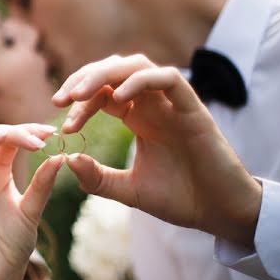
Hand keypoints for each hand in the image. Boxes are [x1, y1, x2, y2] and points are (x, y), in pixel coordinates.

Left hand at [52, 54, 261, 245]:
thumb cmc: (181, 199)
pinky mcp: (193, 109)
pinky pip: (167, 78)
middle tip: (60, 100)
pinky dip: (139, 81)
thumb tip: (68, 159)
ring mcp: (173, 103)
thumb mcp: (129, 190)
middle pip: (114, 70)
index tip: (61, 125)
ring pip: (136, 65)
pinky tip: (117, 98)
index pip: (101, 93)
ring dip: (103, 73)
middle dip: (82, 79)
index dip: (78, 102)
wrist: (220, 213)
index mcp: (139, 118)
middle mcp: (154, 105)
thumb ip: (98, 177)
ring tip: (79, 95)